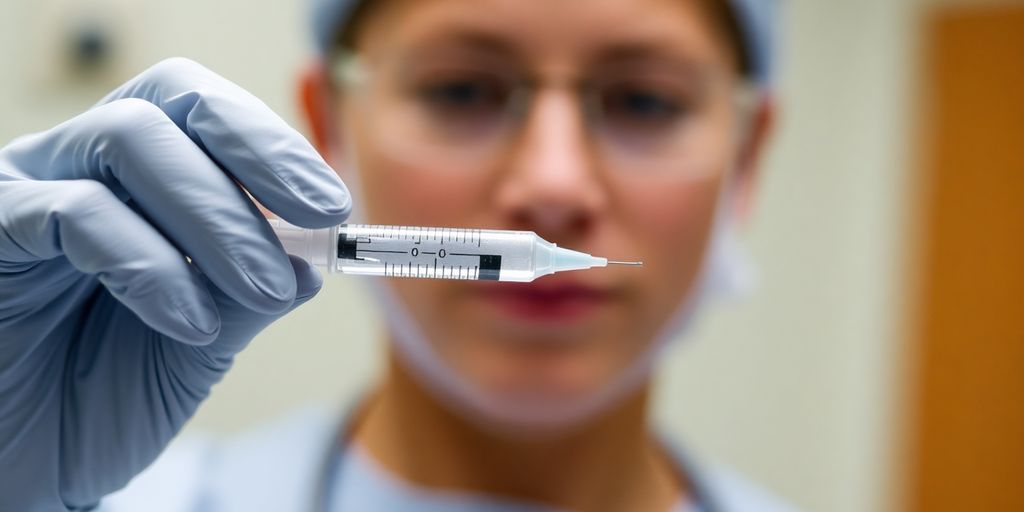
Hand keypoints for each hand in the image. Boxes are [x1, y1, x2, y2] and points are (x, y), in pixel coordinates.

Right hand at [0, 58, 349, 510]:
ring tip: (263, 288)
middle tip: (321, 219)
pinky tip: (189, 323)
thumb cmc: (103, 395)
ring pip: (129, 139)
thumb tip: (315, 256)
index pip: (208, 115)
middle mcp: (80, 164)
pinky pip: (75, 213)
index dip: (275, 147)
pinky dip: (152, 265)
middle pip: (172, 98)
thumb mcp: (201, 343)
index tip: (334, 206)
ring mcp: (28, 188)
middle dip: (259, 152)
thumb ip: (251, 293)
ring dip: (218, 215)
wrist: (25, 467)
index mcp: (137, 177)